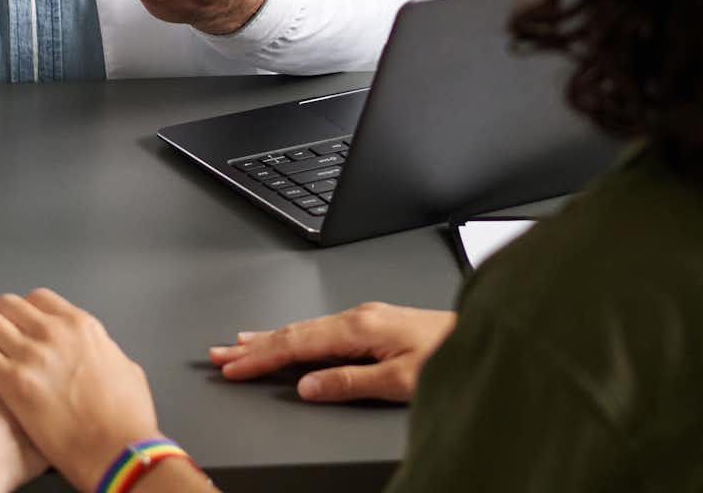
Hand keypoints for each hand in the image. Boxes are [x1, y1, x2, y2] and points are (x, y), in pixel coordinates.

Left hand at [0, 289, 162, 490]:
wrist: (118, 449)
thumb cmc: (127, 419)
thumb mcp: (126, 370)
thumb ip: (103, 354)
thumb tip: (96, 356)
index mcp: (82, 326)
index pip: (39, 299)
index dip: (24, 312)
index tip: (19, 324)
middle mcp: (54, 332)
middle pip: (8, 305)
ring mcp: (32, 354)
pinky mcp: (12, 382)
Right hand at [207, 303, 455, 403]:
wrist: (484, 336)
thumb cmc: (450, 354)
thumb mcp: (399, 380)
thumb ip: (349, 382)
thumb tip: (308, 386)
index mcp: (360, 327)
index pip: (296, 343)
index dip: (259, 357)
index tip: (231, 367)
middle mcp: (360, 317)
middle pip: (294, 332)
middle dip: (253, 345)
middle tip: (218, 355)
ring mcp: (367, 317)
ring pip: (306, 328)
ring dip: (270, 338)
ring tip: (239, 345)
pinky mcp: (376, 323)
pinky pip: (322, 328)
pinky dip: (296, 335)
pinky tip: (289, 339)